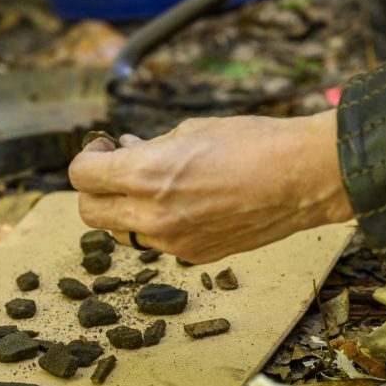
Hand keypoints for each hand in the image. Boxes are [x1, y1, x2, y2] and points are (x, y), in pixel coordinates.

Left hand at [68, 110, 353, 262]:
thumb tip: (126, 151)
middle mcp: (153, 215)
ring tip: (152, 184)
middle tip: (116, 168)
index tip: (104, 148)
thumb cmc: (254, 143)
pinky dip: (158, 223)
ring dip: (124, 208)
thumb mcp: (192, 130)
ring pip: (122, 232)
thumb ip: (151, 147)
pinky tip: (183, 201)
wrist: (303, 178)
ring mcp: (173, 242)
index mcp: (146, 174)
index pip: (82, 176)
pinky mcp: (195, 255)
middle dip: (95, 190)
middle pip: (89, 212)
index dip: (88, 158)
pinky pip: (159, 242)